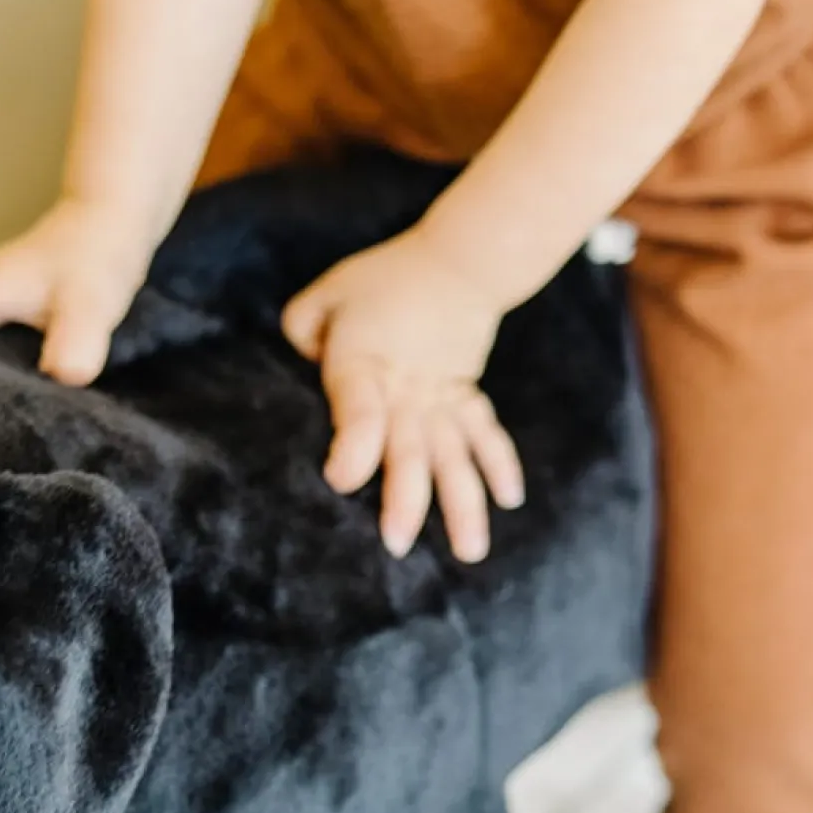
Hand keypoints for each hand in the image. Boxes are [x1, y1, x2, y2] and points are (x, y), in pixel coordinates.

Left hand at [281, 226, 523, 560]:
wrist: (458, 259)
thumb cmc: (381, 278)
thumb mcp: (327, 292)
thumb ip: (303, 326)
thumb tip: (303, 360)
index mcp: (364, 362)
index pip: (358, 407)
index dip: (352, 445)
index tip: (340, 480)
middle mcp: (406, 388)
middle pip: (408, 446)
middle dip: (405, 498)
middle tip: (397, 543)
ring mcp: (442, 395)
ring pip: (455, 454)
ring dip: (464, 503)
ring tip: (470, 553)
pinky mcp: (466, 396)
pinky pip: (486, 434)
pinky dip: (500, 465)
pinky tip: (509, 501)